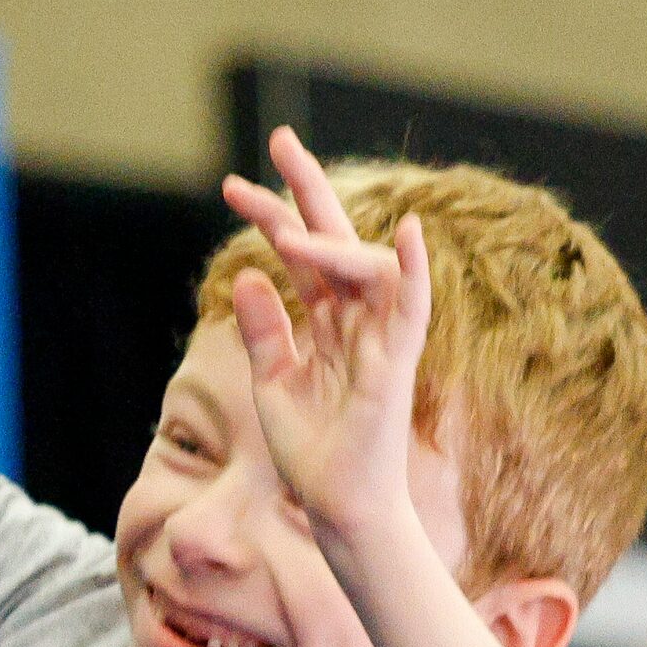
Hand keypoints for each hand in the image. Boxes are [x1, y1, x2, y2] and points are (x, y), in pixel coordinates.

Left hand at [219, 126, 432, 542]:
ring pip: (365, 265)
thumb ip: (265, 330)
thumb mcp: (272, 383)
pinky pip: (411, 310)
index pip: (300, 252)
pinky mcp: (396, 366)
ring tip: (282, 229)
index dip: (272, 213)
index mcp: (324, 323)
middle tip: (277, 137)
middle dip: (307, 187)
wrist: (340, 509)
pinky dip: (413, 271)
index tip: (233, 182)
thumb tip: (247, 276)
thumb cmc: (313, 453)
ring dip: (328, 238)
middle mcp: (355, 321)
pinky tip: (408, 233)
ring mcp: (379, 339)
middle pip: (335, 238)